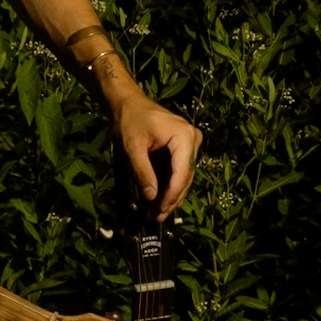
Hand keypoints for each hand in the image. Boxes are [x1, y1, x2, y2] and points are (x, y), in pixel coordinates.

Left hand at [112, 91, 201, 220]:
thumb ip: (143, 172)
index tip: (160, 211)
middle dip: (171, 198)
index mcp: (184, 137)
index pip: (182, 173)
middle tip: (157, 217)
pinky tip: (160, 200)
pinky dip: (169, 184)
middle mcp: (193, 140)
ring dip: (171, 194)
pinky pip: (179, 169)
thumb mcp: (133, 147)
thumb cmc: (129, 120)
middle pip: (185, 177)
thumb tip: (151, 198)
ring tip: (157, 213)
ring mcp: (191, 143)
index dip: (171, 195)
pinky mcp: (184, 147)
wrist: (128, 102)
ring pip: (183, 176)